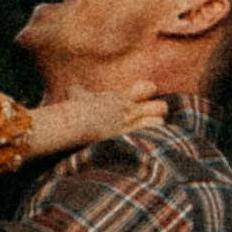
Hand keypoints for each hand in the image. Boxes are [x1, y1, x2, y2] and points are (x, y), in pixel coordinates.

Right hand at [28, 84, 168, 156]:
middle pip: (161, 106)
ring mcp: (132, 126)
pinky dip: (154, 141)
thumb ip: (79, 91)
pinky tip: (149, 144)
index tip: (145, 96)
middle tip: (151, 116)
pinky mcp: (131, 141)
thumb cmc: (75, 109)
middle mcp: (130, 110)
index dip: (150, 91)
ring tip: (151, 131)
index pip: (148, 87)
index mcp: (121, 97)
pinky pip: (153, 138)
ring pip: (160, 122)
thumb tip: (71, 88)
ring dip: (156, 127)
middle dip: (158, 112)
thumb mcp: (77, 94)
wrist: (75, 124)